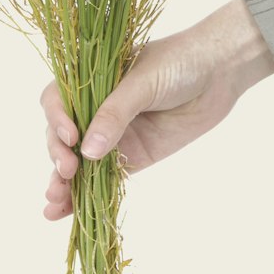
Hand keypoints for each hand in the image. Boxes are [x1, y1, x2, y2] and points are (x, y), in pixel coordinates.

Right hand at [40, 0, 273, 219]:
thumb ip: (115, 114)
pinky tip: (64, 212)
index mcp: (89, 80)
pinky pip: (103, 178)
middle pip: (62, 135)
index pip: (57, 101)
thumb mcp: (142, 82)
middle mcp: (95, 108)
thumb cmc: (178, 62)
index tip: (71, 137)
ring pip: (78, 162)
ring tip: (54, 203)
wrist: (220, 72)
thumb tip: (87, 152)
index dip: (57, 119)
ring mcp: (113, 134)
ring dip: (62, 183)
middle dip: (58, 155)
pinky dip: (84, 195)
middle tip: (67, 171)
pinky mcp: (133, 157)